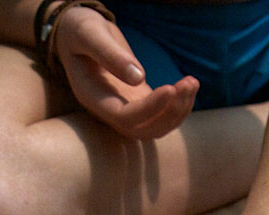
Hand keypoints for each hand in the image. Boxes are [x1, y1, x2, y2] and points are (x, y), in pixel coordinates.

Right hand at [54, 7, 198, 139]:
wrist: (76, 34)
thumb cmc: (79, 30)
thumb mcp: (89, 34)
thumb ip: (110, 55)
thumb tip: (140, 78)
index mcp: (94, 98)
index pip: (125, 118)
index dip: (150, 108)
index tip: (170, 87)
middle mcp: (109, 111)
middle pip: (143, 131)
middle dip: (169, 113)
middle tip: (188, 83)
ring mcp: (124, 109)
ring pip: (155, 128)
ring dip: (178, 111)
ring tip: (192, 83)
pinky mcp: (138, 102)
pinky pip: (160, 116)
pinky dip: (178, 105)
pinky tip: (189, 85)